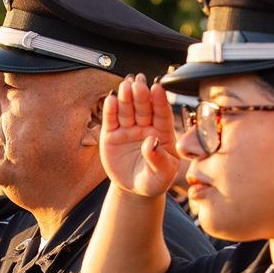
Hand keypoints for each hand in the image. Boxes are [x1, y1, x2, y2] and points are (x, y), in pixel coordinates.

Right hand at [101, 75, 179, 197]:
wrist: (134, 190)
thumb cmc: (154, 180)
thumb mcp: (162, 174)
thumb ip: (159, 159)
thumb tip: (152, 142)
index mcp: (163, 133)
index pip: (162, 114)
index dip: (160, 100)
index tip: (158, 87)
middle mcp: (146, 127)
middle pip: (143, 107)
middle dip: (141, 94)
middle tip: (139, 82)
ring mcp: (128, 130)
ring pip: (127, 110)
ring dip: (126, 97)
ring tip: (126, 85)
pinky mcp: (112, 135)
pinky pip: (111, 120)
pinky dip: (110, 109)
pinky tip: (111, 99)